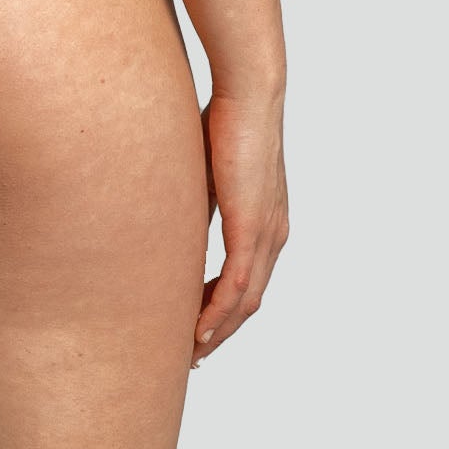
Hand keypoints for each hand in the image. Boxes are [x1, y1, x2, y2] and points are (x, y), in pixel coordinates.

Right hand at [193, 89, 288, 364]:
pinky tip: (199, 331)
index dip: (224, 310)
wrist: (249, 94)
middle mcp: (274, 235)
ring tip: (191, 353)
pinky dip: (218, 313)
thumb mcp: (209, 173)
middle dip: (221, 331)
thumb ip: (201, 203)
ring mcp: (267, 234)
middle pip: (249, 302)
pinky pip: (237, 285)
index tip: (198, 329)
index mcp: (267, 222)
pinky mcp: (252, 227)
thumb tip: (175, 220)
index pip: (249, 281)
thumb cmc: (227, 120)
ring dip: (219, 331)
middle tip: (192, 355)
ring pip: (245, 302)